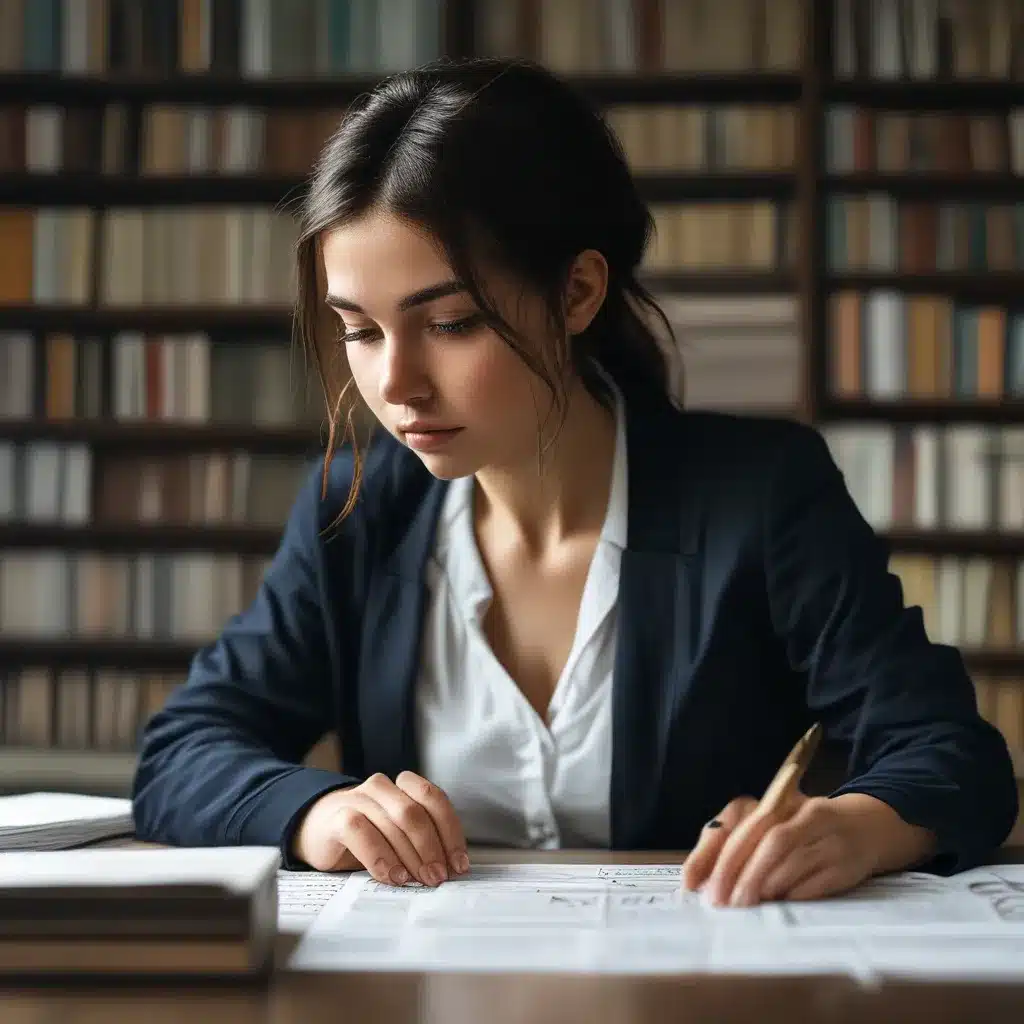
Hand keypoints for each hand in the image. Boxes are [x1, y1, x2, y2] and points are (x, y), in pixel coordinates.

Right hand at [292, 771, 469, 886]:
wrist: (318, 829)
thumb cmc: (366, 836)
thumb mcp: (397, 836)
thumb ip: (420, 843)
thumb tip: (451, 869)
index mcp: (404, 787)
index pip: (435, 800)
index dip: (451, 832)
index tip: (459, 864)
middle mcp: (384, 788)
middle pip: (415, 813)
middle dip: (431, 848)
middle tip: (437, 877)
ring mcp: (359, 798)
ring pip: (392, 821)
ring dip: (410, 856)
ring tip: (417, 880)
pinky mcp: (338, 816)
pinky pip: (361, 831)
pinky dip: (380, 856)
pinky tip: (391, 875)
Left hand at [680, 792, 927, 906]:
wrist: (869, 827)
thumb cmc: (807, 831)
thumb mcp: (776, 825)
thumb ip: (742, 846)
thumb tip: (703, 879)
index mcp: (780, 802)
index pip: (741, 823)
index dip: (715, 853)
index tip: (694, 883)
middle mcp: (806, 814)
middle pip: (768, 840)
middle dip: (740, 874)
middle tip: (722, 903)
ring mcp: (829, 837)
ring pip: (792, 859)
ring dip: (765, 885)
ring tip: (746, 905)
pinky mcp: (848, 864)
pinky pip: (817, 880)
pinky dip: (794, 894)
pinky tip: (779, 904)